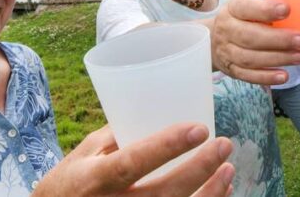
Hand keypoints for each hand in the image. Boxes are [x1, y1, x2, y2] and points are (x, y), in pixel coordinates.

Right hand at [34, 123, 233, 196]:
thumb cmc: (71, 181)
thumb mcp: (85, 154)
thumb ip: (119, 135)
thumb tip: (158, 109)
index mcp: (94, 180)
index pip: (132, 163)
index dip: (166, 147)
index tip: (198, 129)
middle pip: (165, 193)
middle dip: (199, 169)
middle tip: (224, 145)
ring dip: (209, 193)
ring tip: (228, 169)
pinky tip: (221, 191)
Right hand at [211, 0, 299, 84]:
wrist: (213, 39)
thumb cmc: (241, 19)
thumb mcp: (247, 6)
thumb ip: (267, 6)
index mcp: (232, 9)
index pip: (245, 7)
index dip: (266, 9)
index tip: (287, 9)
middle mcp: (226, 30)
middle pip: (250, 37)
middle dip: (279, 40)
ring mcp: (226, 52)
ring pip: (250, 59)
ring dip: (278, 59)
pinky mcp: (231, 70)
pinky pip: (248, 76)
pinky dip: (266, 77)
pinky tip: (284, 76)